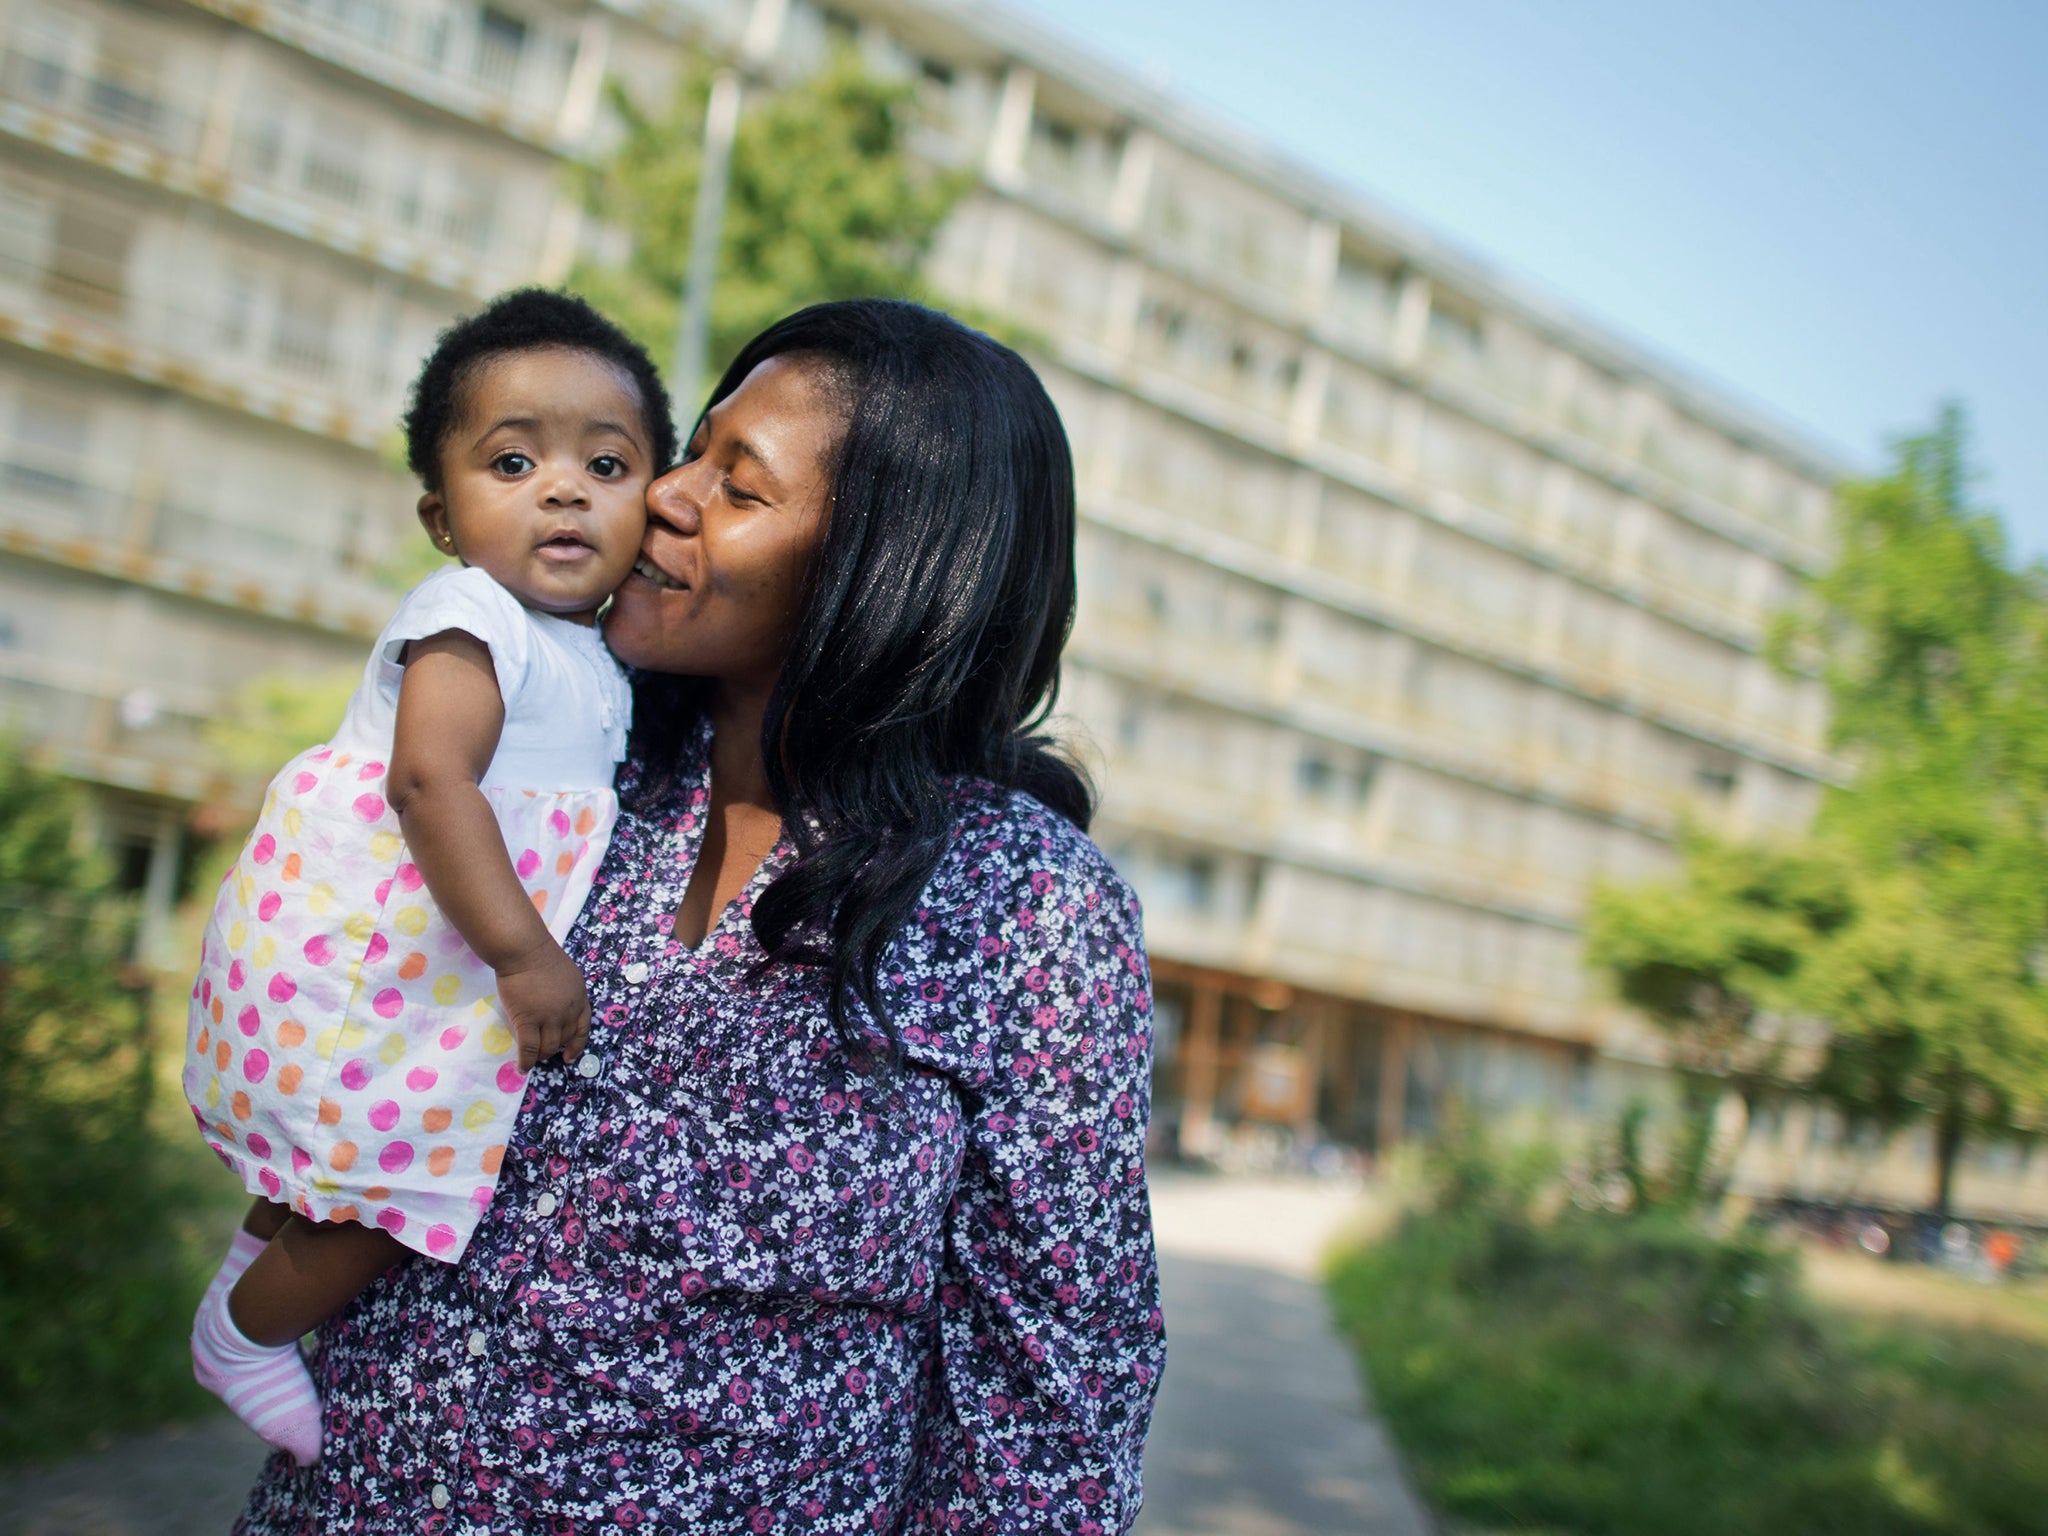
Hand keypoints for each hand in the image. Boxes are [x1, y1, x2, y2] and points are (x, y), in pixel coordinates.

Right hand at [494, 942, 591, 1071]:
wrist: (524, 951)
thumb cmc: (541, 956)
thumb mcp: (567, 975)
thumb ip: (567, 994)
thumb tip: (559, 1009)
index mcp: (579, 998)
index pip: (582, 1028)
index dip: (576, 1045)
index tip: (570, 1056)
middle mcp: (567, 1011)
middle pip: (563, 1039)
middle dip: (554, 1049)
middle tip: (542, 1052)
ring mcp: (548, 1016)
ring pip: (547, 1047)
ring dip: (540, 1056)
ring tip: (532, 1058)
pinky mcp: (528, 1020)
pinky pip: (529, 1048)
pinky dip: (526, 1061)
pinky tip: (522, 1068)